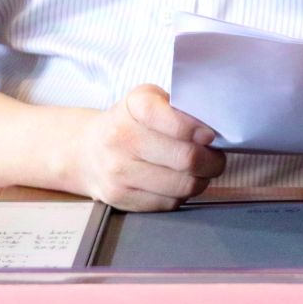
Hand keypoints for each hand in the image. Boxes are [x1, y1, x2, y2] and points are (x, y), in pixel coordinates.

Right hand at [68, 85, 224, 211]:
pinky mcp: (121, 197)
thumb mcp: (150, 100)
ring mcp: (119, 171)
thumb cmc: (130, 123)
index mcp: (134, 106)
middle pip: (186, 158)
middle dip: (212, 160)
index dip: (198, 130)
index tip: (210, 135)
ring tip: (201, 171)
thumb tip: (214, 127)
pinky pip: (170, 203)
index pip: (174, 120)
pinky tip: (179, 182)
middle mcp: (121, 138)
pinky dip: (182, 195)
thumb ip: (179, 107)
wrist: (87, 151)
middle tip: (215, 157)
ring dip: (201, 180)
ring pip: (182, 185)